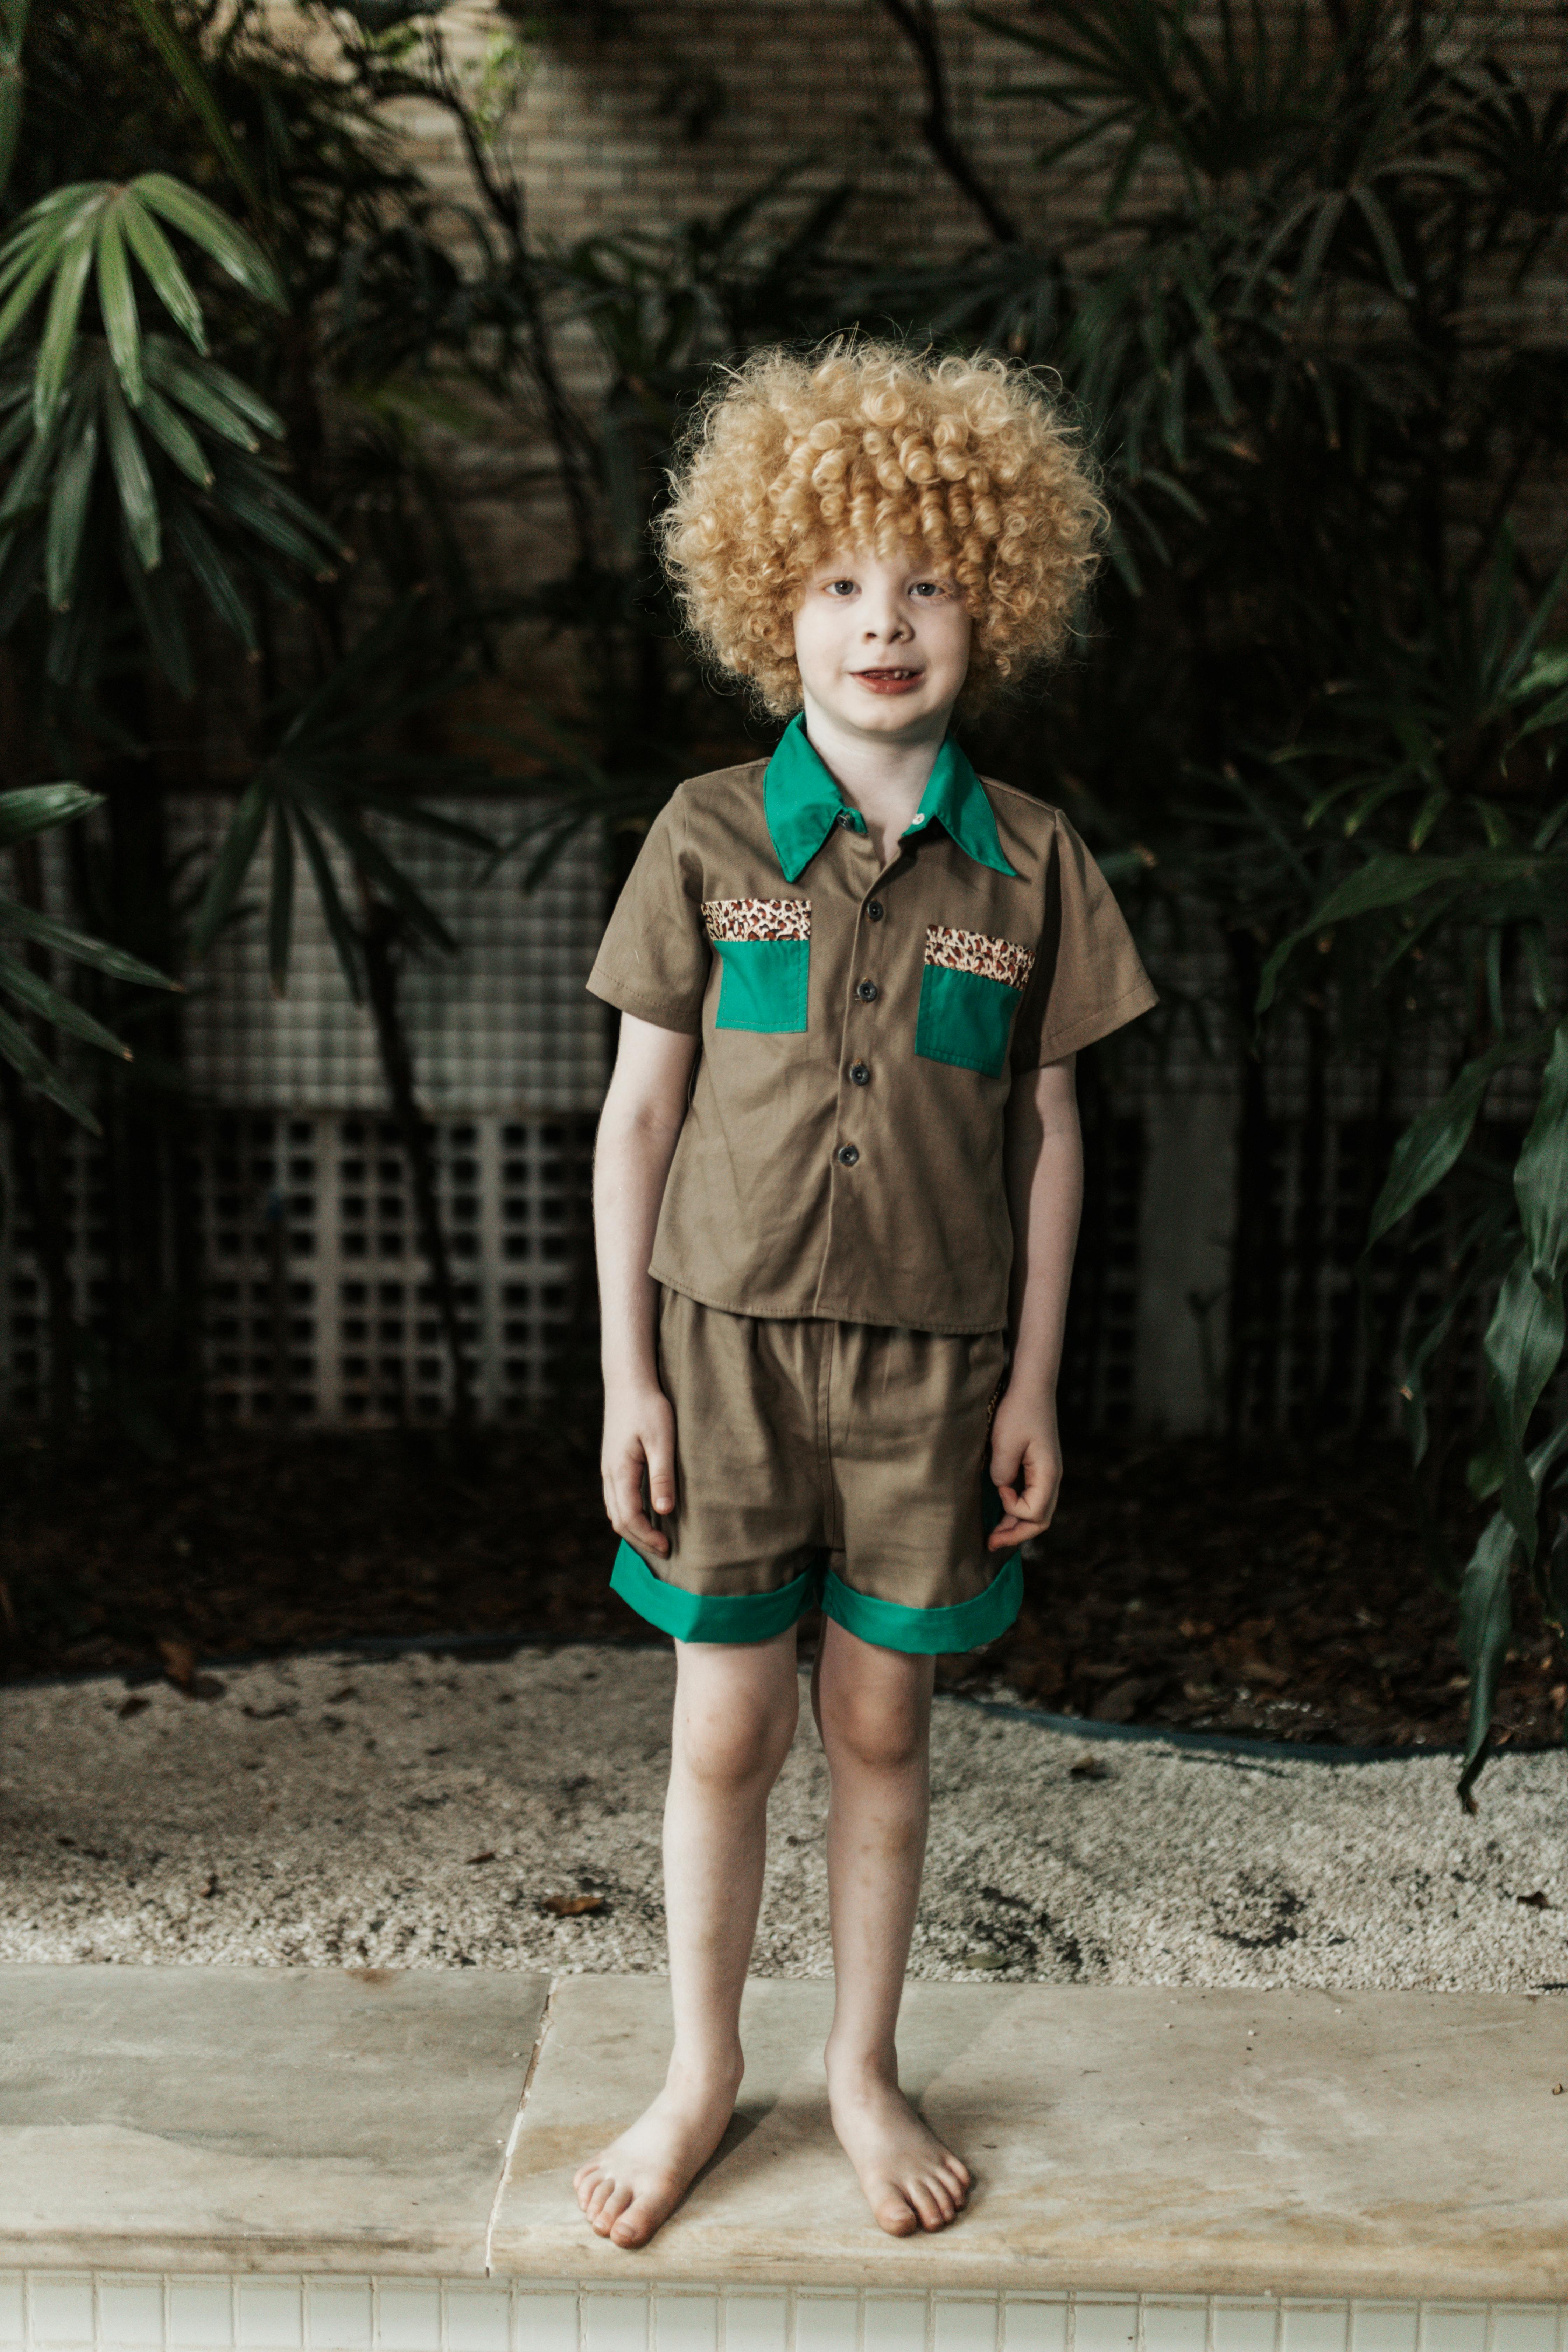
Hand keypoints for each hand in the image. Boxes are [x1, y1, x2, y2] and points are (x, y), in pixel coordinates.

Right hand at [601, 1380, 677, 1557]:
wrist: (628, 1381)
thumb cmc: (648, 1407)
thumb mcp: (662, 1440)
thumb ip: (662, 1476)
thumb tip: (664, 1512)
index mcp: (620, 1471)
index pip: (629, 1517)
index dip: (647, 1537)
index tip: (667, 1547)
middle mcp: (609, 1474)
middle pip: (618, 1520)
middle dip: (640, 1539)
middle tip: (665, 1549)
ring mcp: (608, 1469)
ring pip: (614, 1510)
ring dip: (633, 1528)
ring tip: (656, 1538)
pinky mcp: (613, 1463)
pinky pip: (616, 1498)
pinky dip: (629, 1514)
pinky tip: (647, 1514)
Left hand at [986, 1385, 1061, 1550]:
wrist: (1031, 1387)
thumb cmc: (1018, 1411)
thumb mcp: (1005, 1442)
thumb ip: (1003, 1471)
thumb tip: (1000, 1489)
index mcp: (1049, 1474)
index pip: (1035, 1512)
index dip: (1013, 1509)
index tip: (998, 1489)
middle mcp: (1052, 1478)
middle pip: (1039, 1520)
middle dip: (1016, 1534)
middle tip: (991, 1544)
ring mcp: (1046, 1474)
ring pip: (1036, 1511)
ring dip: (1016, 1525)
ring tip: (994, 1536)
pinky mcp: (1037, 1468)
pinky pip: (1031, 1497)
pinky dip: (1017, 1510)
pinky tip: (1001, 1512)